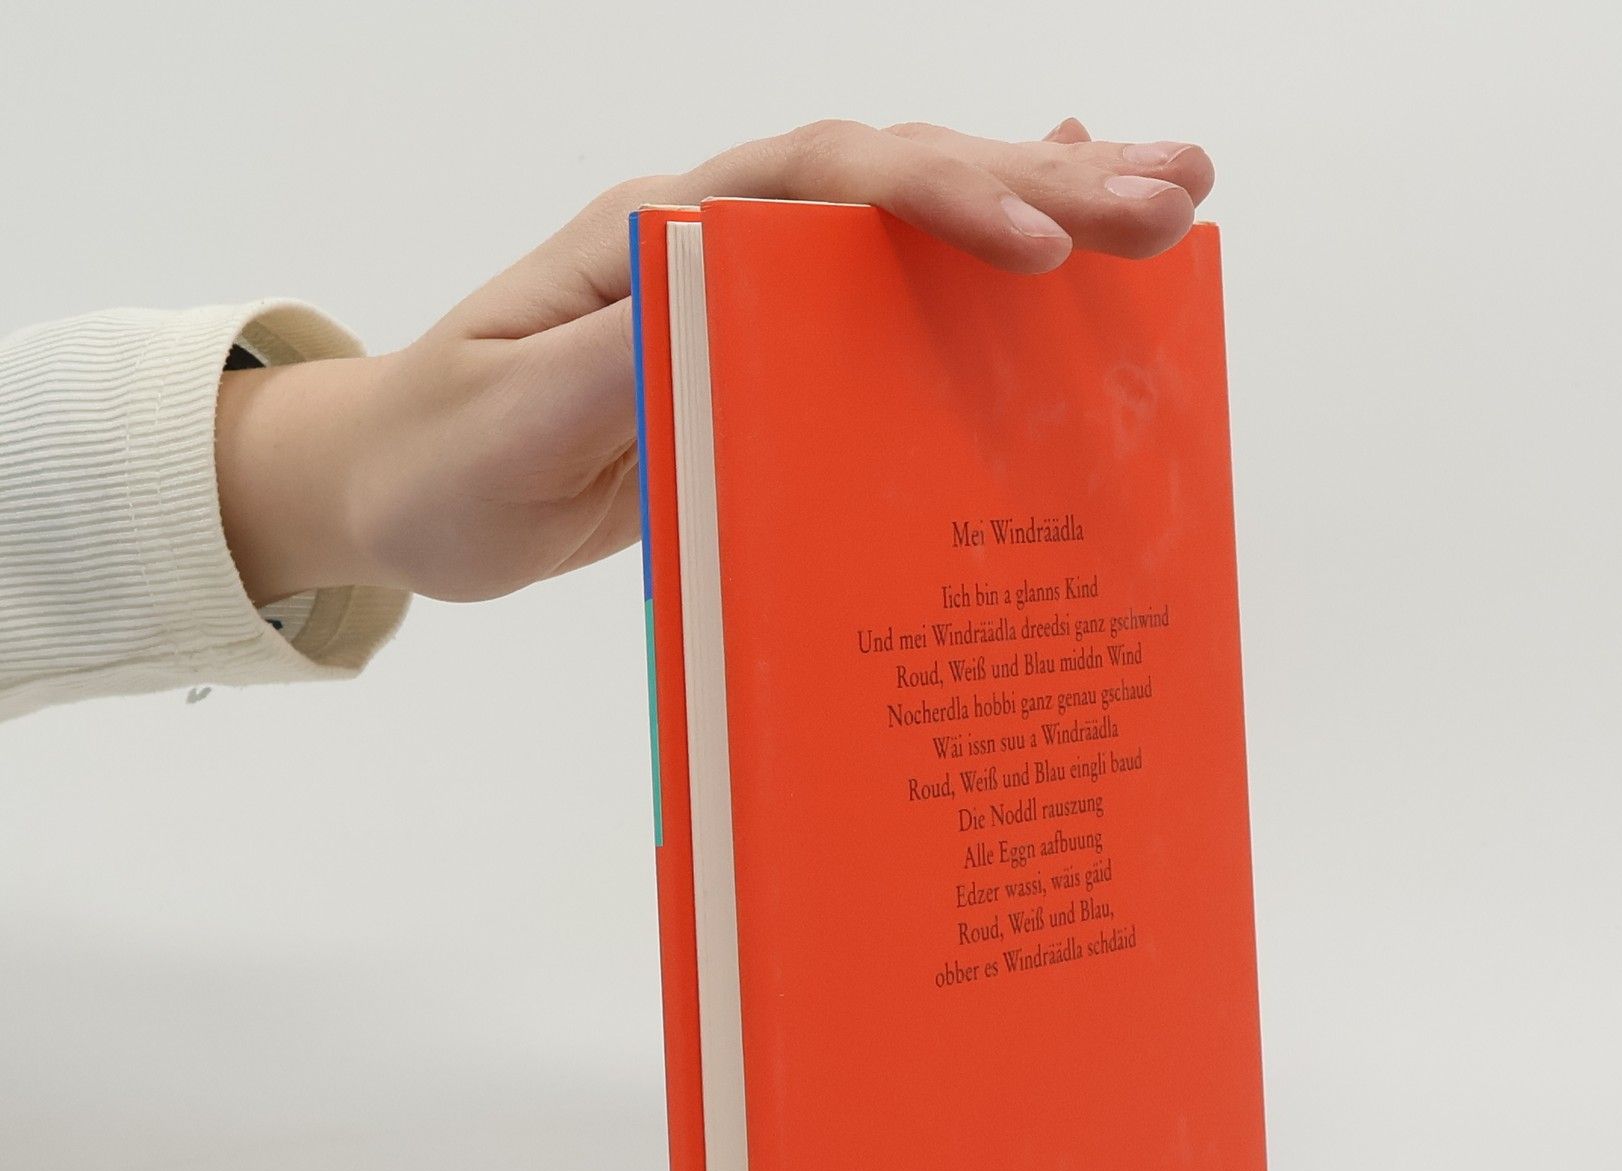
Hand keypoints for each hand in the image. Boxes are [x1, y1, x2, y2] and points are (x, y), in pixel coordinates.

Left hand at [214, 119, 1214, 607]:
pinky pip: (893, 302)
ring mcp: (755, 299)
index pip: (824, 187)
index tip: (1040, 244)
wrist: (396, 487)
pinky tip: (1058, 239)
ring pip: (914, 229)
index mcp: (664, 235)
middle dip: (1040, 183)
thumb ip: (614, 361)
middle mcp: (724, 240)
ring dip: (1043, 206)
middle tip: (1177, 193)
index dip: (938, 201)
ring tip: (1173, 200)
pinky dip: (978, 268)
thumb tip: (736, 296)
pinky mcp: (774, 365)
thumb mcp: (511, 421)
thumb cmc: (439, 457)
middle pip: (900, 183)